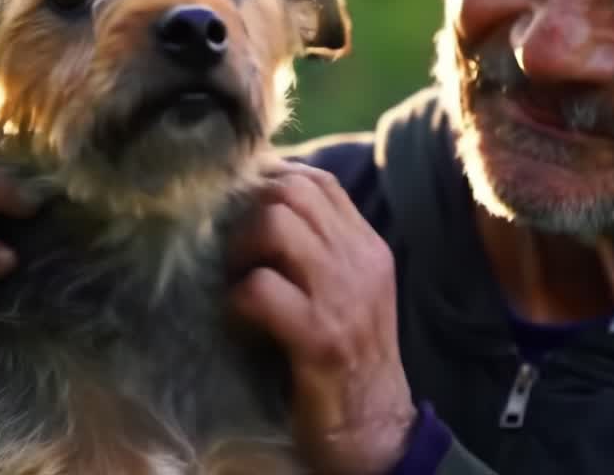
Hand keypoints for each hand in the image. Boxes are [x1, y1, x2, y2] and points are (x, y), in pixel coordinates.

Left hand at [229, 162, 415, 474]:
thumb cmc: (350, 362)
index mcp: (367, 247)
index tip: (243, 216)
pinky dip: (236, 299)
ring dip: (239, 251)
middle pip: (291, 192)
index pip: (317, 182)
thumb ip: (319, 251)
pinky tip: (240, 321)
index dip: (269, 186)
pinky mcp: (318, 336)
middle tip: (236, 256)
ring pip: (274, 225)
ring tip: (236, 282)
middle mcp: (360, 261)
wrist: (378, 431)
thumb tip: (260, 209)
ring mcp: (342, 296)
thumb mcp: (349, 293)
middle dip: (248, 215)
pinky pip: (260, 289)